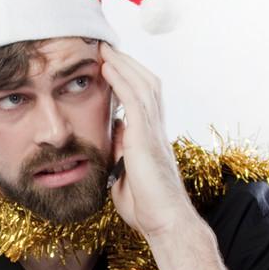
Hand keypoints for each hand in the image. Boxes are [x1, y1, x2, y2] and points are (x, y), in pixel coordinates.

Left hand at [99, 42, 197, 238]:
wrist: (164, 223)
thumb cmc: (146, 207)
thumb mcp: (123, 175)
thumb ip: (119, 152)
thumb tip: (113, 132)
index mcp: (150, 138)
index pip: (142, 98)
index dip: (128, 79)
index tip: (109, 65)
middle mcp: (156, 129)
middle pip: (145, 83)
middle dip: (126, 63)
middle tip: (106, 47)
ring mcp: (153, 131)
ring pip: (142, 84)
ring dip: (123, 64)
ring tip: (104, 48)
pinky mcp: (146, 138)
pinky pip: (134, 100)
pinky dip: (121, 80)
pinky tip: (107, 67)